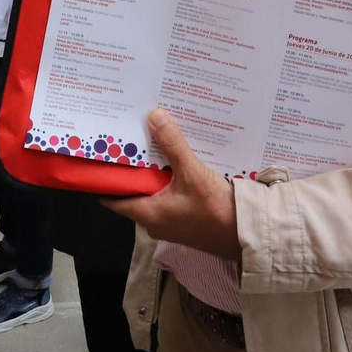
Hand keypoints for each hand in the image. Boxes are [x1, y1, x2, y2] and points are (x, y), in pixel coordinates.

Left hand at [102, 110, 240, 259]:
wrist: (247, 235)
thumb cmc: (216, 210)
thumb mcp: (193, 173)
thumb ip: (173, 145)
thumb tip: (154, 116)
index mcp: (146, 213)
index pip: (113, 198)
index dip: (106, 178)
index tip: (104, 154)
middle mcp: (153, 221)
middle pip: (134, 192)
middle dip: (134, 168)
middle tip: (131, 139)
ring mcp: (170, 223)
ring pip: (153, 194)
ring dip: (154, 173)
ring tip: (154, 144)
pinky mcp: (185, 221)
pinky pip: (169, 198)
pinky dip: (169, 182)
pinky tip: (177, 162)